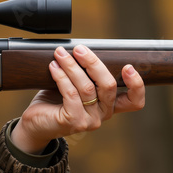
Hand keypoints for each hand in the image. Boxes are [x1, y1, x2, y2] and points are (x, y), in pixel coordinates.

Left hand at [10, 45, 144, 153]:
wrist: (36, 124)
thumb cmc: (56, 102)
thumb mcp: (76, 86)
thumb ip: (86, 74)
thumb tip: (83, 49)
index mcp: (109, 105)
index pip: (134, 101)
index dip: (136, 85)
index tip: (128, 66)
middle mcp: (103, 114)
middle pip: (108, 85)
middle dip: (94, 63)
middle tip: (79, 49)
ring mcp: (90, 120)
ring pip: (87, 87)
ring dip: (72, 66)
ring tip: (60, 54)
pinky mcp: (73, 121)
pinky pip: (70, 93)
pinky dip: (61, 76)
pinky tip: (53, 67)